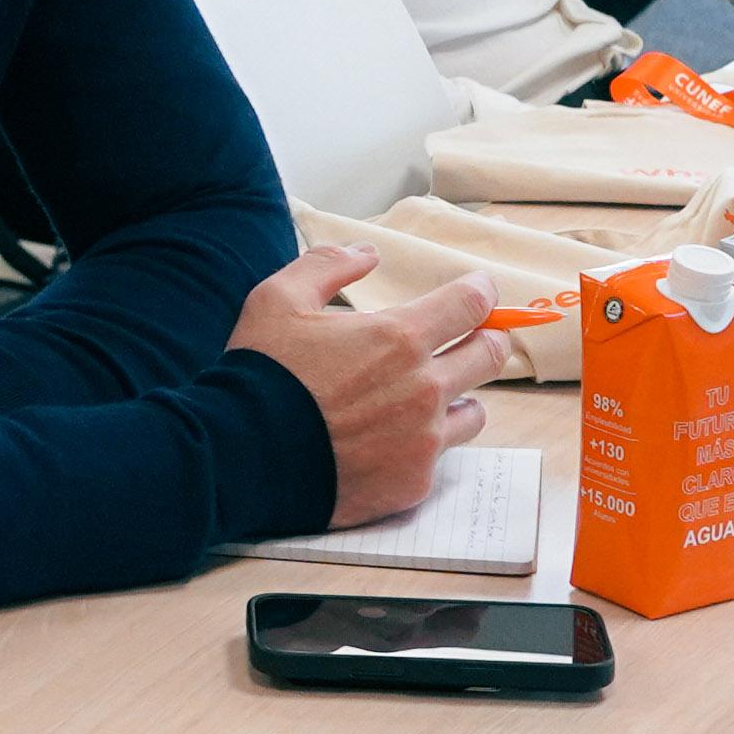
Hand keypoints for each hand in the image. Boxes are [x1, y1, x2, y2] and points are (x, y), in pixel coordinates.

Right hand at [226, 245, 497, 528]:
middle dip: (485, 339)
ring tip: (427, 397)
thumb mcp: (278, 299)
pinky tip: (395, 440)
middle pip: (489, 355)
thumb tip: (367, 253)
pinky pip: (441, 455)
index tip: (477, 292)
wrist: (243, 457)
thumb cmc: (261, 375)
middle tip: (468, 339)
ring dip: (458, 397)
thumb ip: (328, 265)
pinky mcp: (414, 481)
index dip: (479, 292)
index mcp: (399, 338)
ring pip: (474, 411)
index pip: (471, 305)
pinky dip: (425, 443)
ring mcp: (423, 439)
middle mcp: (424, 387)